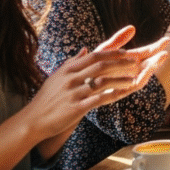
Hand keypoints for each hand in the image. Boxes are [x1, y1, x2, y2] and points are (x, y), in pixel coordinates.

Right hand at [28, 26, 167, 140]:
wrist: (33, 121)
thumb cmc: (46, 99)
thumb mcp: (57, 76)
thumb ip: (72, 62)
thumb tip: (85, 48)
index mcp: (68, 69)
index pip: (94, 56)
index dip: (112, 53)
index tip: (127, 52)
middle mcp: (71, 78)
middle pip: (101, 65)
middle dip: (121, 62)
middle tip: (136, 62)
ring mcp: (74, 93)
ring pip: (102, 81)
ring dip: (121, 78)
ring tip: (135, 78)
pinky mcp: (77, 108)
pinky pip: (99, 99)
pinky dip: (113, 95)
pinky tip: (124, 94)